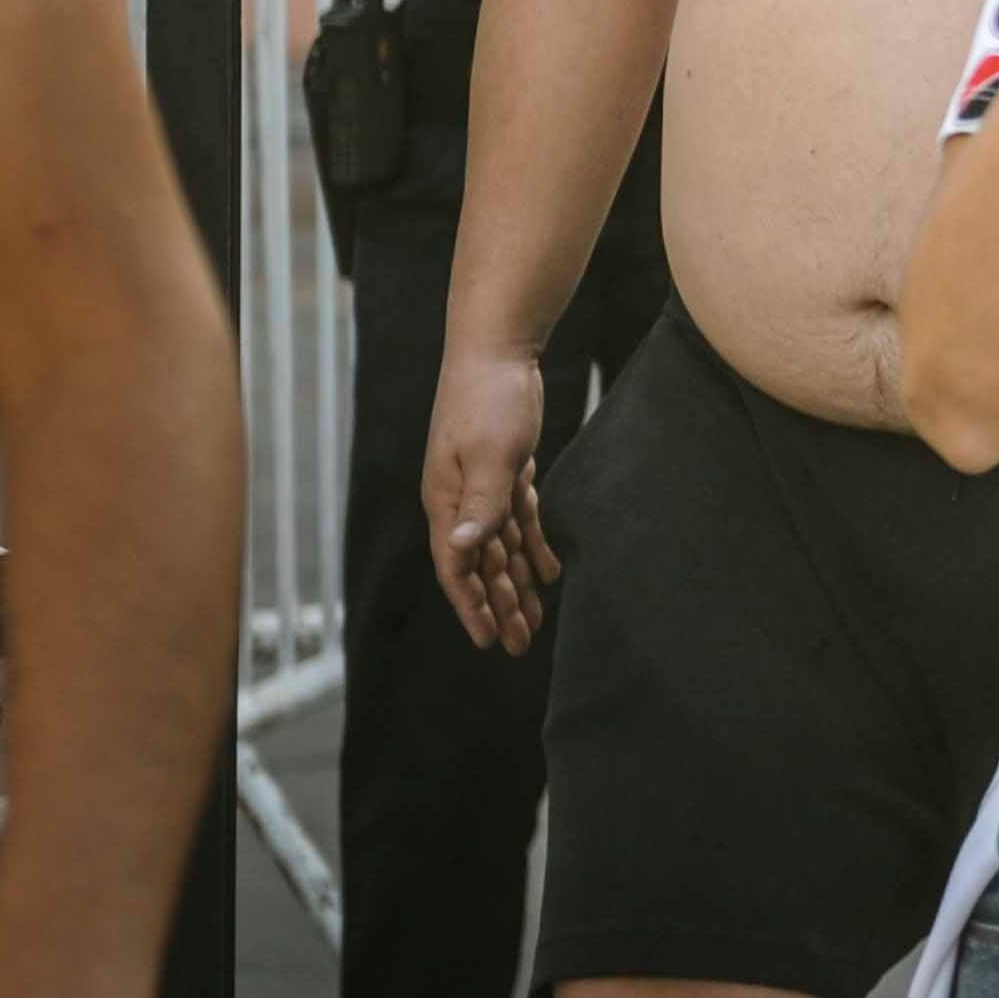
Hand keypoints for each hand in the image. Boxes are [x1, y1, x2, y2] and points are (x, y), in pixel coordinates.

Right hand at [422, 344, 555, 654]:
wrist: (497, 351)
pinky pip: (518, 520)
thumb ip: (480, 504)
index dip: (471, 606)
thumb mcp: (491, 454)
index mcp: (447, 502)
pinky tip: (550, 572)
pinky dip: (532, 546)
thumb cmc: (490, 401)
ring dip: (516, 583)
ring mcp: (480, 485)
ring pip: (499, 547)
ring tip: (534, 622)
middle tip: (518, 646)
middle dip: (498, 606)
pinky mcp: (505, 470)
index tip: (487, 641)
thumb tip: (459, 550)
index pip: (456, 567)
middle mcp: (459, 500)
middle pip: (479, 565)